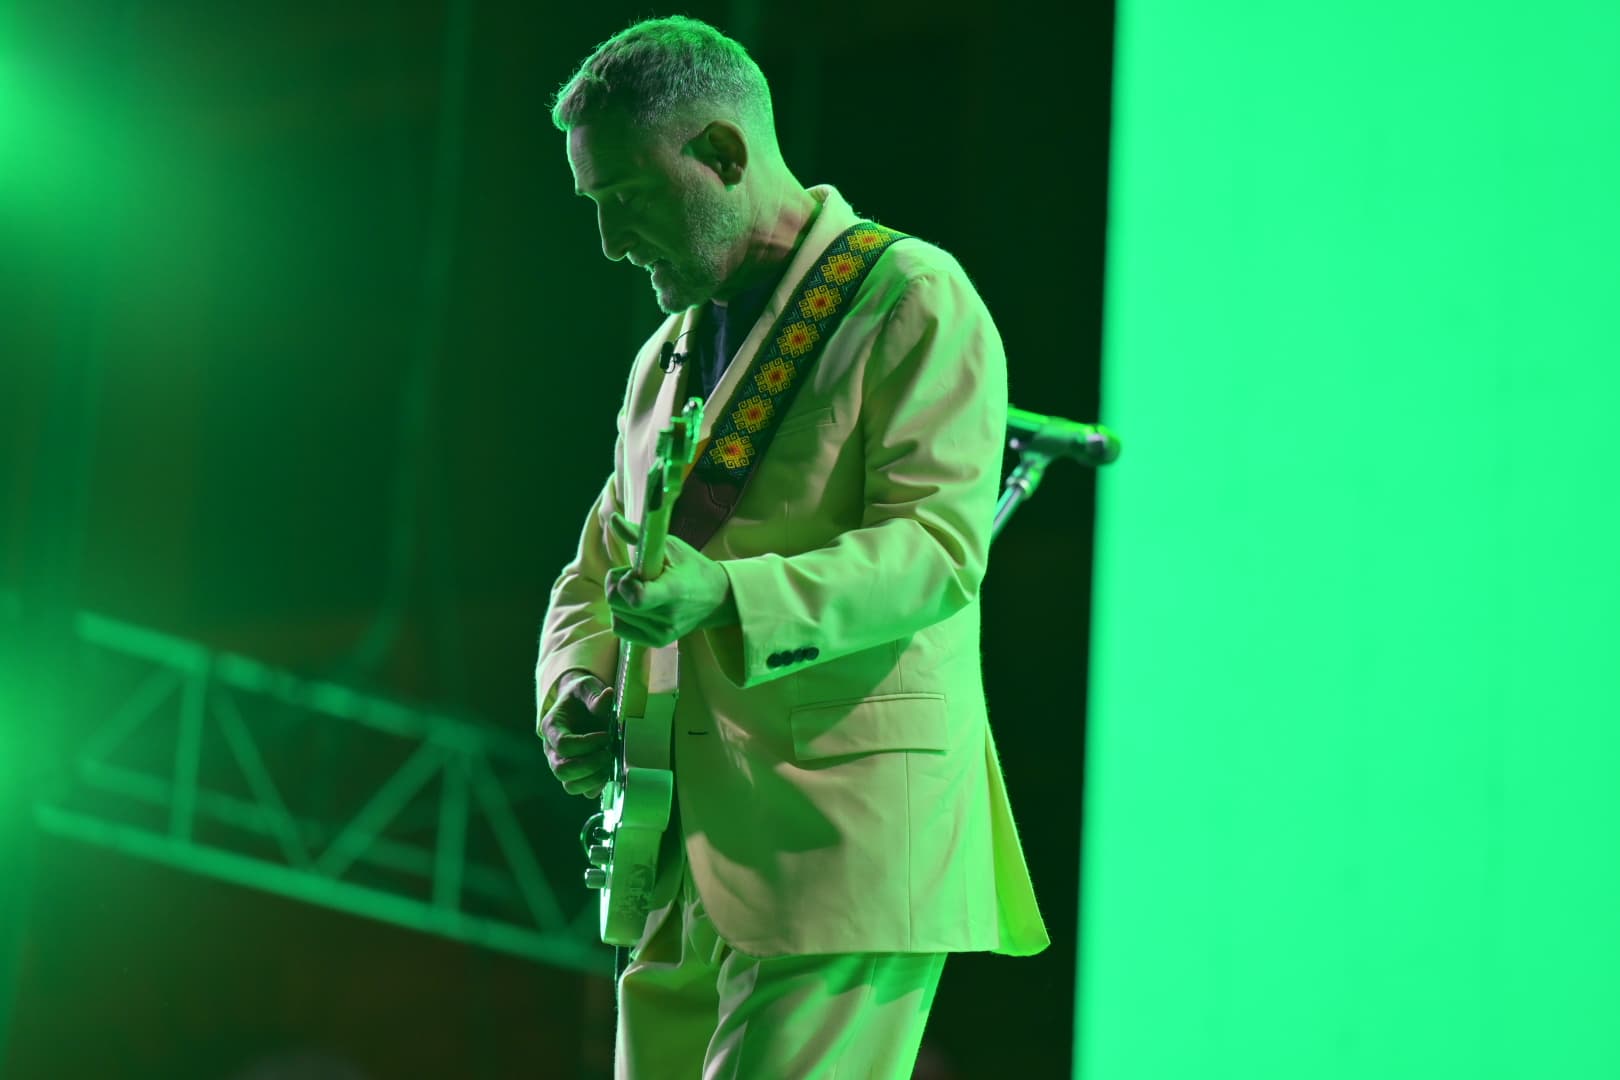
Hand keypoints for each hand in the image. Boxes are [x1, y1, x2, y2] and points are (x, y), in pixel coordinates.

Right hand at [537, 670, 614, 798]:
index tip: (605, 736)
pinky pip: (581, 790)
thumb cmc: (581, 697)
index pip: (563, 744)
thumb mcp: (586, 688)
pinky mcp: (575, 775)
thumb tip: (607, 696)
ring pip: (569, 785)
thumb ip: (594, 695)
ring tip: (609, 764)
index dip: (586, 744)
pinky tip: (609, 771)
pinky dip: (596, 787)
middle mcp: (552, 750)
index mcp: (552, 727)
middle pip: (561, 769)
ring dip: (592, 779)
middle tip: (608, 753)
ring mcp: (562, 764)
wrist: (580, 706)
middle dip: (589, 765)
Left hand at [605, 512, 736, 646]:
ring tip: (641, 589)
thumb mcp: (669, 547)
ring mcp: (662, 633)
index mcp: (672, 590)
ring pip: (616, 614)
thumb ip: (639, 535)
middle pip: (616, 603)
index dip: (624, 583)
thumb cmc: (690, 567)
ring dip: (620, 598)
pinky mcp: (657, 642)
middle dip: (617, 584)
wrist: (716, 597)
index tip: (634, 571)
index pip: (636, 598)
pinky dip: (623, 614)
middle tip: (634, 576)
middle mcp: (667, 616)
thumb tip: (614, 520)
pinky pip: (620, 628)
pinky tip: (639, 604)